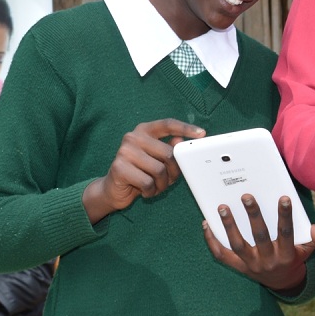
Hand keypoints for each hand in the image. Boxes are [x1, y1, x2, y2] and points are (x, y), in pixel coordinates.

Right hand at [83, 119, 204, 223]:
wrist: (113, 190)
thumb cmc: (140, 173)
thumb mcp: (158, 161)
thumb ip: (169, 151)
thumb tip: (179, 141)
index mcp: (144, 131)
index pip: (168, 124)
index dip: (186, 128)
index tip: (202, 133)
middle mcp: (133, 137)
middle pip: (168, 153)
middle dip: (173, 172)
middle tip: (167, 180)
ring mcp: (124, 151)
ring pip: (159, 169)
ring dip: (162, 184)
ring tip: (155, 186)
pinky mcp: (119, 167)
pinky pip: (147, 182)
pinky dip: (151, 191)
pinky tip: (145, 191)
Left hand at [204, 194, 314, 290]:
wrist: (281, 282)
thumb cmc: (294, 259)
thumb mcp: (308, 250)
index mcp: (286, 255)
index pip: (286, 234)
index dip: (285, 216)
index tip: (284, 198)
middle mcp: (267, 261)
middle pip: (259, 237)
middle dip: (253, 216)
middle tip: (246, 196)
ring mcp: (250, 265)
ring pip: (237, 245)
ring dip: (229, 225)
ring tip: (222, 207)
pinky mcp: (238, 267)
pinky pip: (221, 255)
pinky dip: (211, 240)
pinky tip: (206, 224)